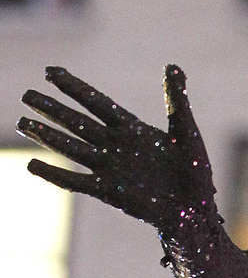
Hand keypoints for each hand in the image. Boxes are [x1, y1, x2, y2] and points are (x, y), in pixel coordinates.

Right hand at [18, 64, 216, 235]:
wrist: (195, 211)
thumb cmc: (194, 172)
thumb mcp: (186, 130)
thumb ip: (176, 99)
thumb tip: (173, 66)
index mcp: (131, 129)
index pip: (96, 103)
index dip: (73, 87)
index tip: (50, 72)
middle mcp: (115, 146)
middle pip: (76, 122)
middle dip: (51, 109)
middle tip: (26, 95)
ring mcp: (110, 168)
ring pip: (71, 148)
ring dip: (46, 135)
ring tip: (23, 123)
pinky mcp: (109, 191)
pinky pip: (76, 181)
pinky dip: (54, 174)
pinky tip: (32, 165)